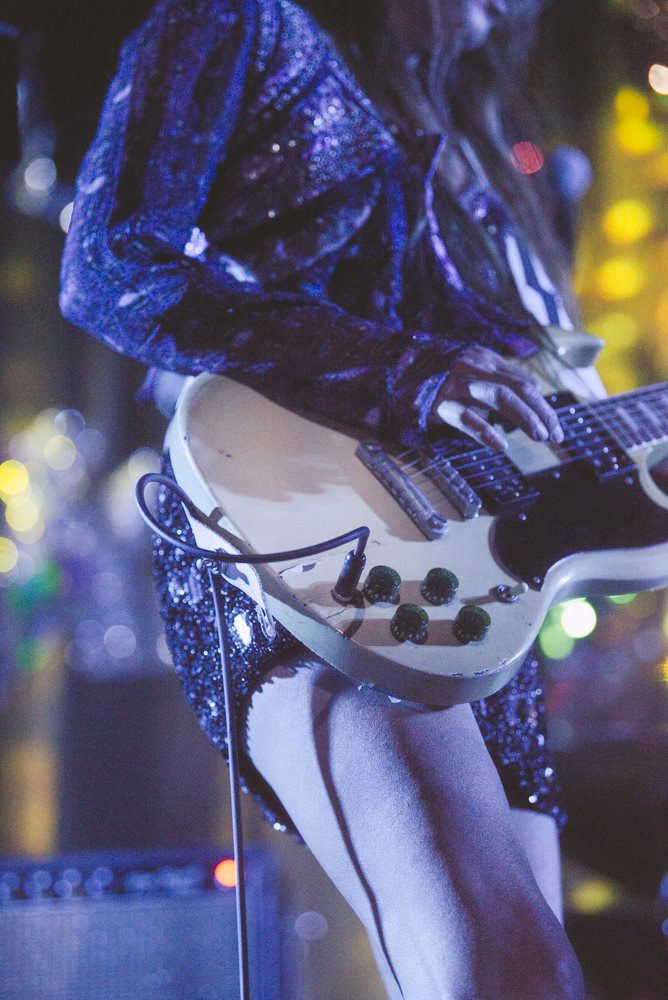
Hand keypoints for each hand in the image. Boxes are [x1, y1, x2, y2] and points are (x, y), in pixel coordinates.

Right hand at [432, 345, 563, 453]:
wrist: (396, 369)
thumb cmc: (439, 376)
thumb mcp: (471, 372)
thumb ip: (496, 383)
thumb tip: (525, 407)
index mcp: (487, 360)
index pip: (525, 383)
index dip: (543, 406)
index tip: (555, 428)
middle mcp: (476, 368)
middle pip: (520, 388)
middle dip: (542, 412)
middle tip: (555, 436)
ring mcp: (458, 385)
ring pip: (500, 396)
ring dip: (524, 416)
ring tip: (539, 436)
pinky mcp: (440, 404)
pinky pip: (466, 418)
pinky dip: (485, 432)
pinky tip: (501, 445)